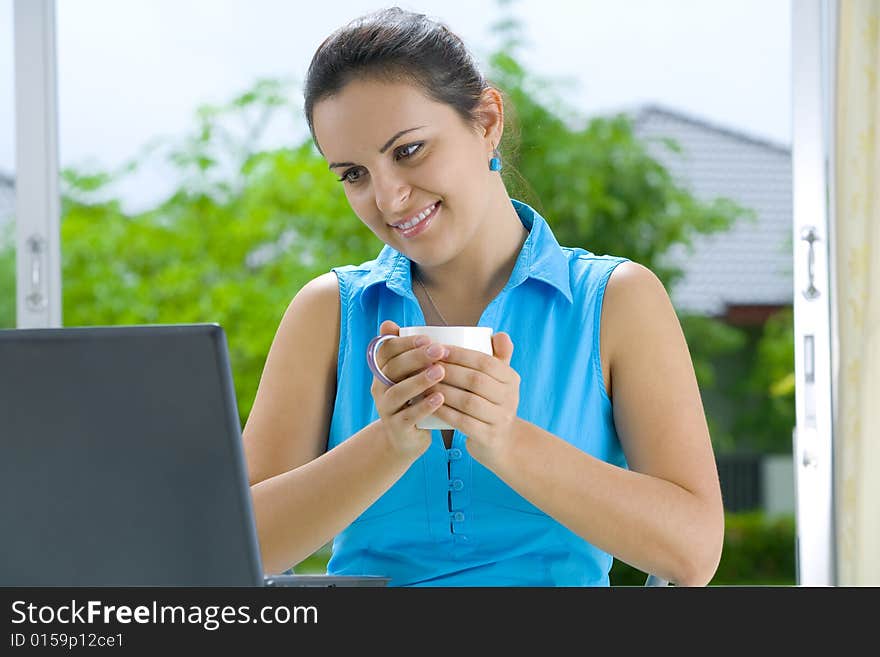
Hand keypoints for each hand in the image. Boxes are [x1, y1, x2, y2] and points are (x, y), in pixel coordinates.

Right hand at [370, 320, 447, 457]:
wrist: (405, 438)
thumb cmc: (413, 399)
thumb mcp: (409, 375)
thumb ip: (408, 350)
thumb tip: (390, 322)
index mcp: (382, 370)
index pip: (387, 350)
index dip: (405, 343)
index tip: (428, 338)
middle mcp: (379, 387)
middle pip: (393, 368)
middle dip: (417, 357)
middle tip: (440, 350)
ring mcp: (386, 408)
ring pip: (399, 392)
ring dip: (420, 380)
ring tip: (441, 372)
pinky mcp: (397, 427)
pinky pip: (408, 416)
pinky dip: (424, 406)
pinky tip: (440, 398)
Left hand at [429, 332, 519, 463]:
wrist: (502, 442)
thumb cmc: (493, 403)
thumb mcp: (501, 380)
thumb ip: (500, 356)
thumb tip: (498, 334)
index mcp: (511, 379)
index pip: (486, 362)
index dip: (462, 354)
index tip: (439, 349)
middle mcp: (510, 398)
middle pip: (476, 380)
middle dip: (449, 371)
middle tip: (427, 365)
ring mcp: (500, 419)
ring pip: (468, 401)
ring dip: (444, 390)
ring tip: (425, 384)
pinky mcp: (488, 437)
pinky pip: (463, 422)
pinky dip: (445, 412)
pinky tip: (430, 405)